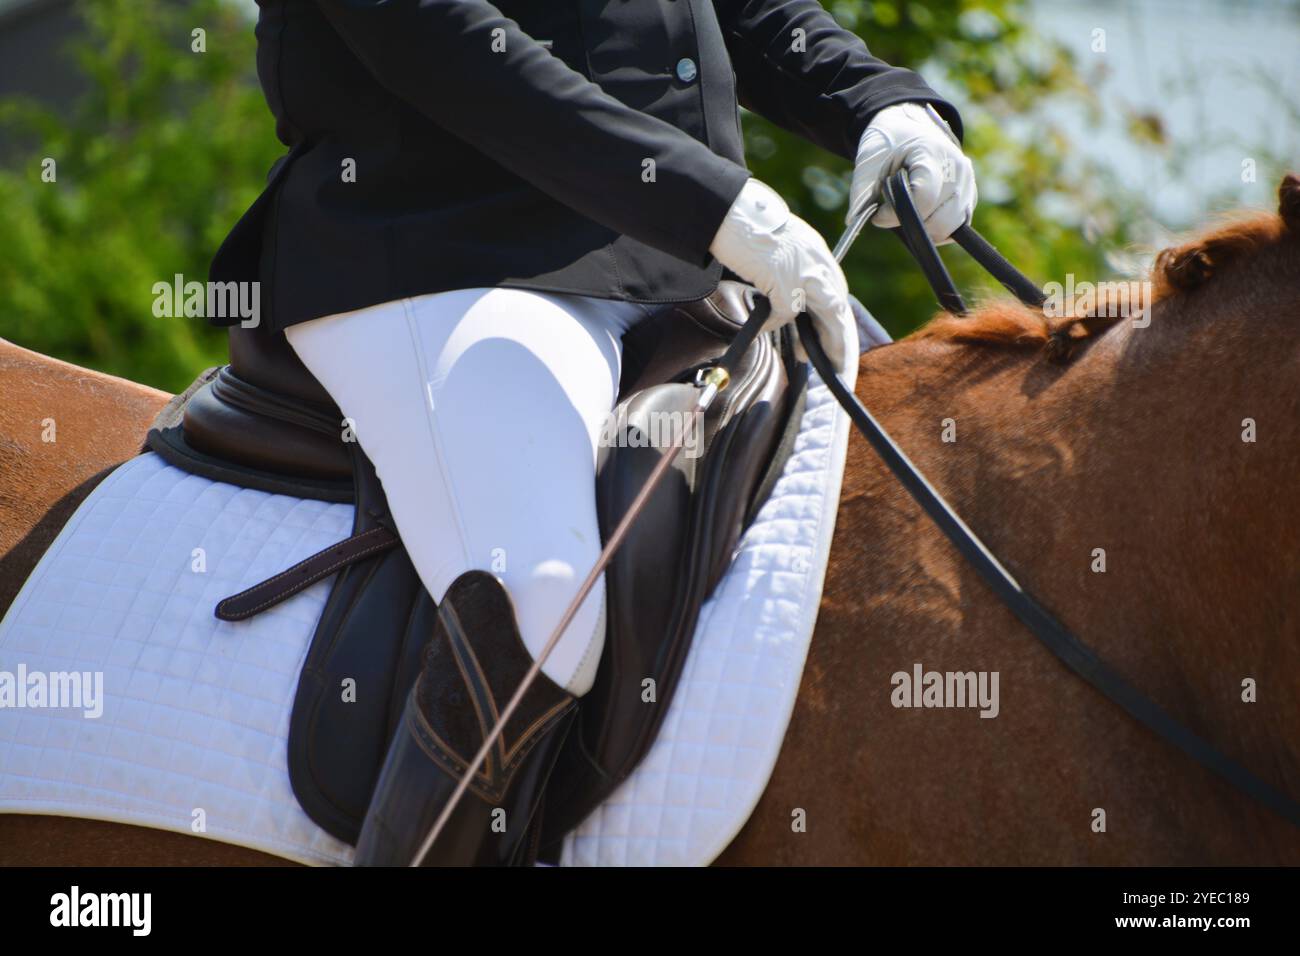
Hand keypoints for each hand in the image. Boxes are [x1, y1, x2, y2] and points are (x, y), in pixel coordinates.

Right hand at [709, 177, 852, 369]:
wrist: (729, 211)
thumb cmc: (746, 224)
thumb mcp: (778, 245)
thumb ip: (788, 268)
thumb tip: (781, 297)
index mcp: (816, 250)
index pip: (835, 287)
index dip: (834, 314)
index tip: (830, 331)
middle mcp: (817, 260)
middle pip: (838, 305)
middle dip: (838, 335)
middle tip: (835, 357)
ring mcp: (804, 272)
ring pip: (827, 314)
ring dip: (824, 340)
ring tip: (813, 358)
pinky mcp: (785, 284)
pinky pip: (785, 313)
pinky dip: (775, 325)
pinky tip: (766, 332)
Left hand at [849, 102, 976, 244]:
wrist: (907, 125)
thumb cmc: (886, 144)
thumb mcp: (868, 164)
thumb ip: (862, 195)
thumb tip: (856, 223)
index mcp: (932, 153)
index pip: (923, 198)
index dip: (897, 214)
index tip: (878, 214)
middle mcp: (957, 168)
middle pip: (940, 220)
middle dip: (912, 225)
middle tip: (894, 213)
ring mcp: (967, 182)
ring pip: (950, 227)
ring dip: (925, 229)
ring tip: (907, 212)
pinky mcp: (969, 195)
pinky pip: (956, 225)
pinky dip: (937, 227)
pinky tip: (921, 215)